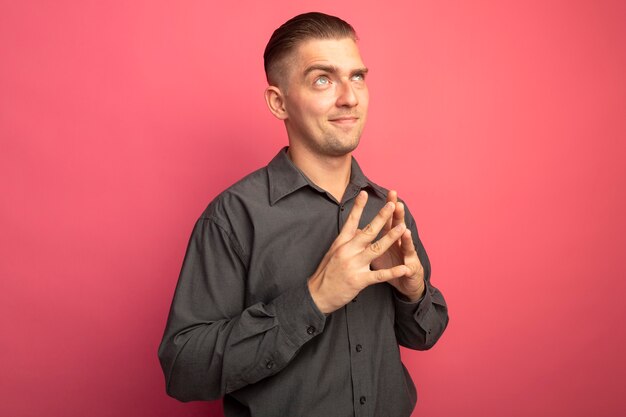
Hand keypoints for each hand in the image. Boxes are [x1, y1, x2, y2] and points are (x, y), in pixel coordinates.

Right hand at [308, 191, 409, 313]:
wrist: (316, 295)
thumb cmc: (325, 274)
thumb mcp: (332, 253)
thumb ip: (345, 241)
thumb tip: (355, 229)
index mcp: (341, 243)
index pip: (351, 221)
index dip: (358, 207)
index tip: (364, 193)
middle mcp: (347, 251)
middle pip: (367, 231)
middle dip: (381, 217)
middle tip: (392, 205)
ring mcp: (353, 265)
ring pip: (375, 248)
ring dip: (390, 237)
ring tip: (402, 228)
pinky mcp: (358, 280)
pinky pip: (379, 275)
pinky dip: (393, 272)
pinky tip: (404, 268)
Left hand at [371, 190, 424, 301]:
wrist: (407, 283)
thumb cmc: (392, 264)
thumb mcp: (379, 251)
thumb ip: (370, 240)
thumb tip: (356, 229)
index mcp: (392, 237)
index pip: (390, 219)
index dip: (388, 207)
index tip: (388, 193)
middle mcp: (402, 244)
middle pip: (400, 227)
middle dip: (398, 216)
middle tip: (397, 203)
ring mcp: (408, 256)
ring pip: (407, 246)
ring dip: (405, 238)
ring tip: (404, 229)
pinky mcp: (411, 271)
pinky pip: (408, 270)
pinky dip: (406, 268)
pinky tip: (407, 266)